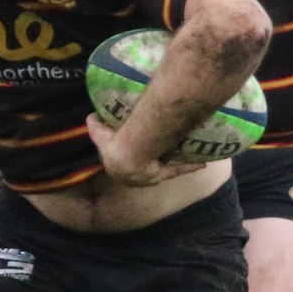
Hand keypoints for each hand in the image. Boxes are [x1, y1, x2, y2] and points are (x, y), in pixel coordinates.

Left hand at [86, 114, 204, 187]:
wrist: (129, 155)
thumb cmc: (114, 143)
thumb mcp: (100, 133)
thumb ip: (95, 125)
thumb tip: (91, 115)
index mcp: (118, 167)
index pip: (121, 161)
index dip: (126, 152)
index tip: (131, 144)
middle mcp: (135, 176)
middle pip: (144, 166)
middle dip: (148, 159)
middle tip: (155, 146)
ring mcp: (151, 176)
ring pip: (163, 168)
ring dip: (170, 161)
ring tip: (176, 150)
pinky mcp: (165, 173)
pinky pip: (179, 170)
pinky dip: (190, 166)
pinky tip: (202, 162)